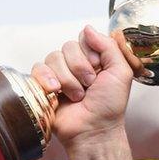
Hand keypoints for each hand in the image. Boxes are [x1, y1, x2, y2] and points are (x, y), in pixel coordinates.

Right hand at [30, 26, 135, 159]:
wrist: (93, 130)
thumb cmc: (109, 106)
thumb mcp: (121, 73)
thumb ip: (110, 47)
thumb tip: (88, 28)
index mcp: (94, 60)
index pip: (84, 39)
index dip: (91, 53)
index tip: (100, 70)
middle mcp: (75, 65)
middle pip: (68, 47)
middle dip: (81, 68)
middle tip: (90, 86)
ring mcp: (58, 74)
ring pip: (53, 57)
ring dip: (68, 79)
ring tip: (77, 96)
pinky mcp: (42, 85)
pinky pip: (37, 68)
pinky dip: (47, 80)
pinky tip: (56, 92)